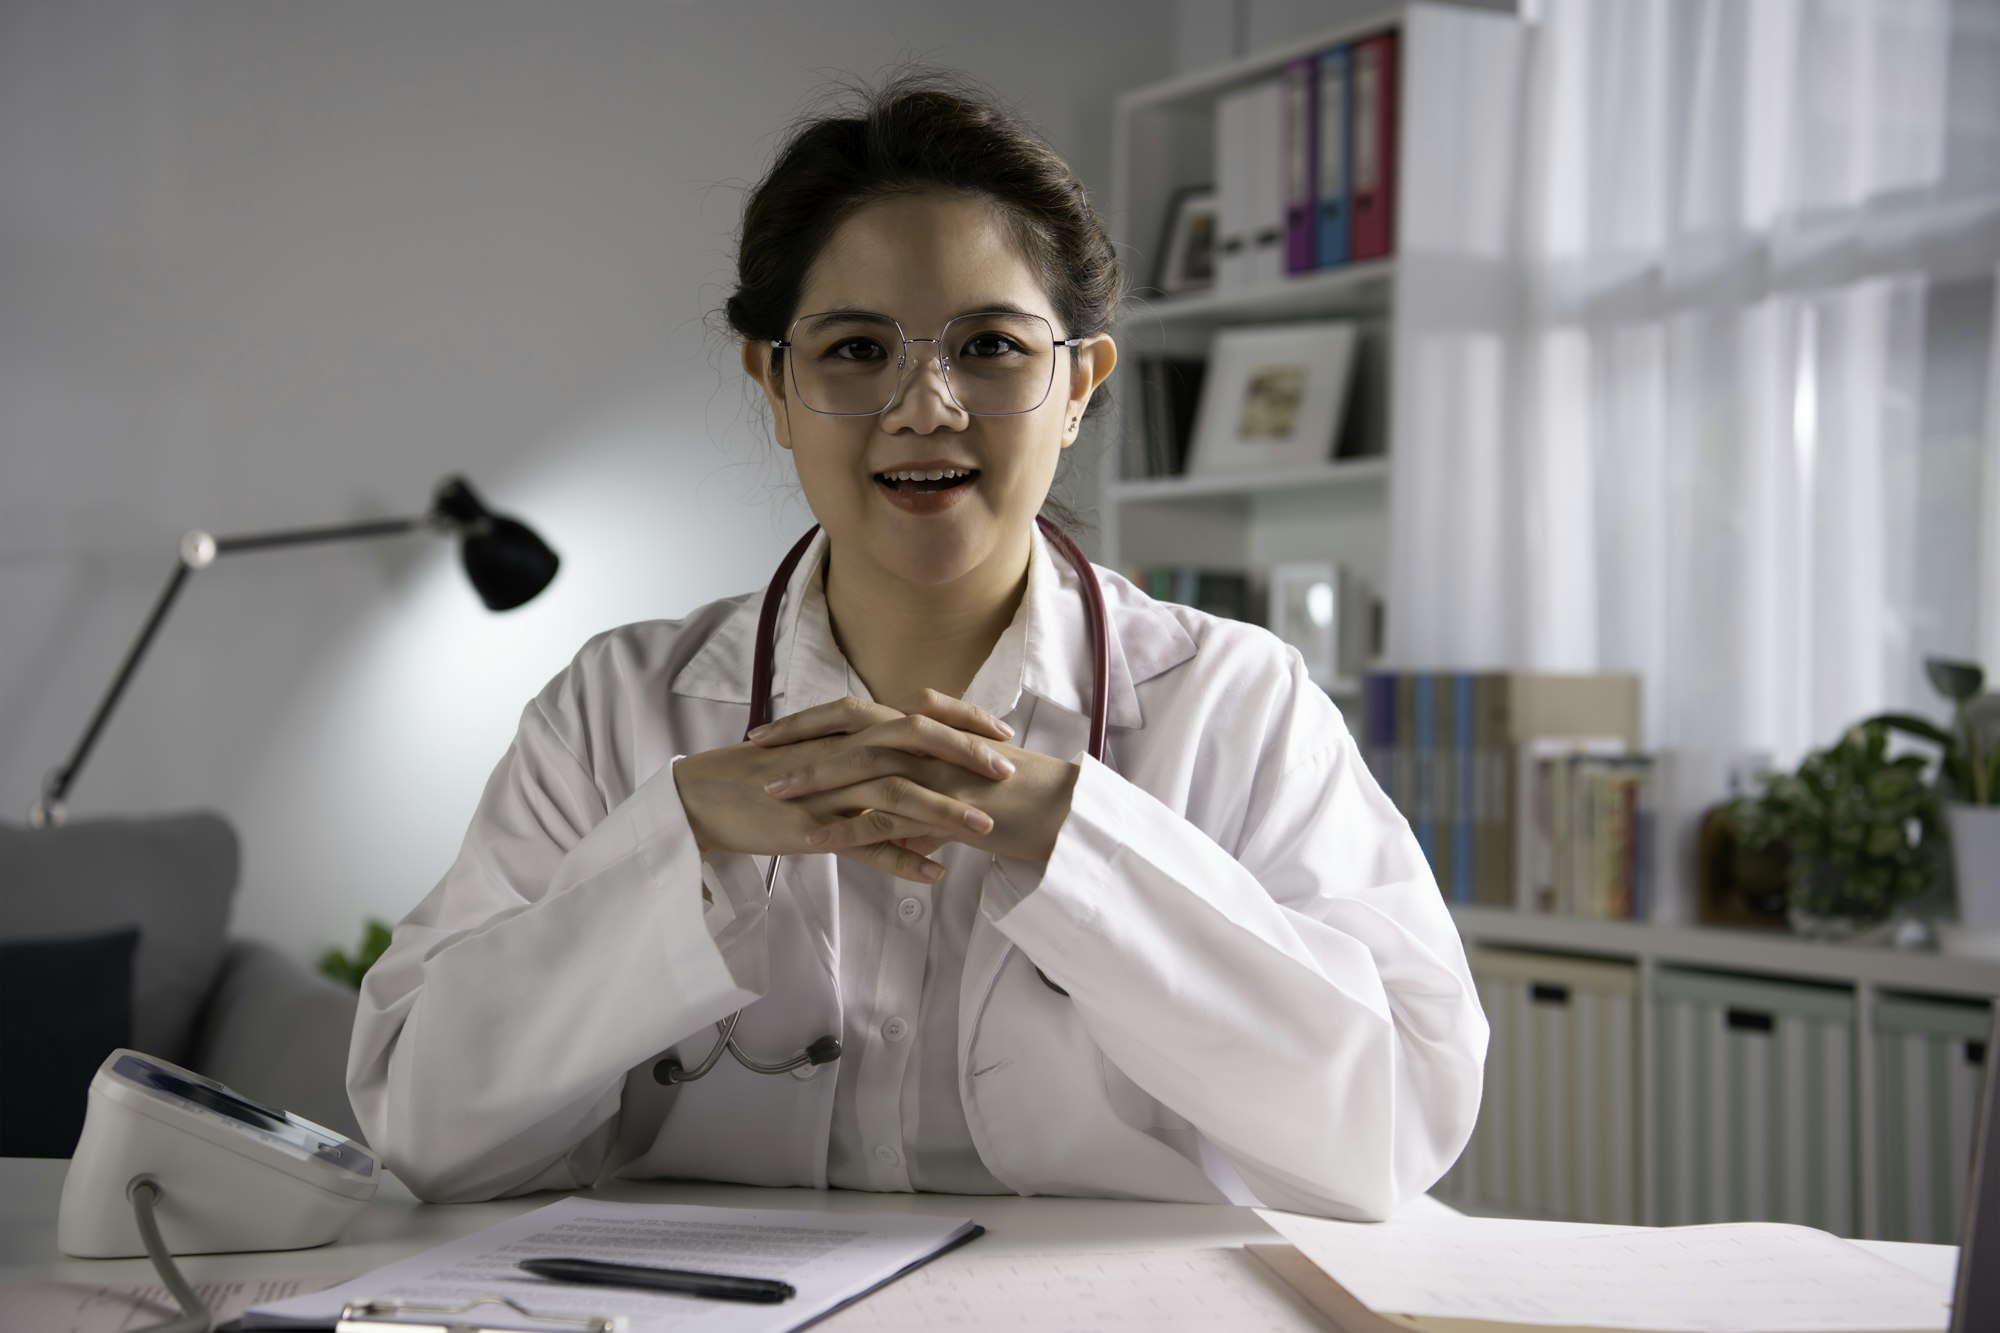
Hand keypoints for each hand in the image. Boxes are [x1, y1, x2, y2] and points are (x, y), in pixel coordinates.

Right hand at [673, 691, 1015, 882]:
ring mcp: (828, 790)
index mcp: (850, 732)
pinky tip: (934, 874)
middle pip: (914, 741)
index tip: (1002, 734)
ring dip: (945, 811)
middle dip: (965, 755)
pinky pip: (864, 845)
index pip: (917, 714)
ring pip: (895, 793)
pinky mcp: (812, 828)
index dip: (963, 721)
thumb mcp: (824, 759)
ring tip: (985, 828)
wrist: (707, 796)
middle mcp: (843, 753)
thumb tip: (918, 779)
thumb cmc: (767, 777)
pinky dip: (901, 860)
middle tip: (1006, 773)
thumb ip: (869, 764)